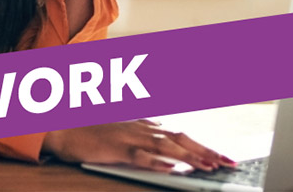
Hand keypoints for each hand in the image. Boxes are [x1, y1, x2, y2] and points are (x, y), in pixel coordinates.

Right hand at [42, 120, 236, 172]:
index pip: (178, 134)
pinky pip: (139, 155)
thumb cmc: (91, 132)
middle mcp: (140, 128)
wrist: (65, 128)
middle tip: (228, 162)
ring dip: (188, 156)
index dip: (201, 145)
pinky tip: (169, 168)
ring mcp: (129, 136)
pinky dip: (155, 161)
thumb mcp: (120, 133)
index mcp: (142, 125)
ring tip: (209, 166)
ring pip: (164, 145)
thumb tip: (163, 144)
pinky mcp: (116, 148)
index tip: (220, 156)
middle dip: (205, 150)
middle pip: (178, 138)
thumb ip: (142, 136)